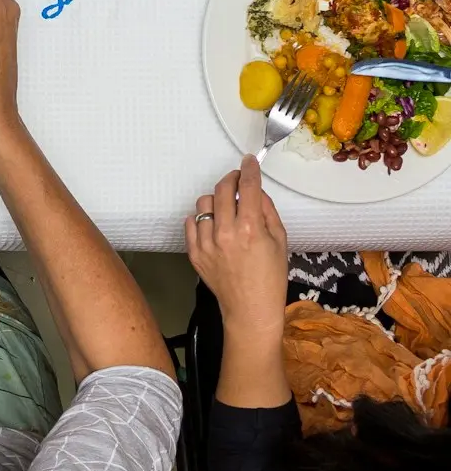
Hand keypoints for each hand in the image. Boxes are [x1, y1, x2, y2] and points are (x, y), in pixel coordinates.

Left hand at [185, 156, 288, 342]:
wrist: (251, 309)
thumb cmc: (271, 277)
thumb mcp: (280, 242)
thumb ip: (268, 212)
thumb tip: (256, 191)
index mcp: (251, 229)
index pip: (248, 187)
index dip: (249, 170)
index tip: (249, 160)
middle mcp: (225, 232)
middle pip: (222, 189)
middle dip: (231, 179)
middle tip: (237, 181)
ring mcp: (207, 242)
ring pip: (204, 203)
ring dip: (216, 200)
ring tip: (227, 210)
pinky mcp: (194, 252)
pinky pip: (191, 222)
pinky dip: (201, 219)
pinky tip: (213, 226)